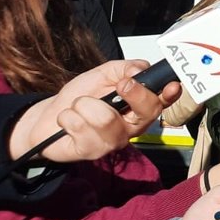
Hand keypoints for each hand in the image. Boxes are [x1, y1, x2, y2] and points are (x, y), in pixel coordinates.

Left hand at [8, 60, 182, 162]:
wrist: (48, 117)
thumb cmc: (81, 96)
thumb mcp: (103, 74)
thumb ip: (124, 68)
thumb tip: (140, 70)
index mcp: (139, 106)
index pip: (163, 101)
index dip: (171, 94)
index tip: (171, 86)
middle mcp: (132, 125)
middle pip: (147, 111)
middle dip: (134, 93)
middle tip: (119, 85)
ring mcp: (114, 140)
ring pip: (105, 118)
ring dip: (84, 104)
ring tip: (79, 107)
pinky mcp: (93, 152)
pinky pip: (80, 126)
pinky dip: (68, 116)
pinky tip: (69, 121)